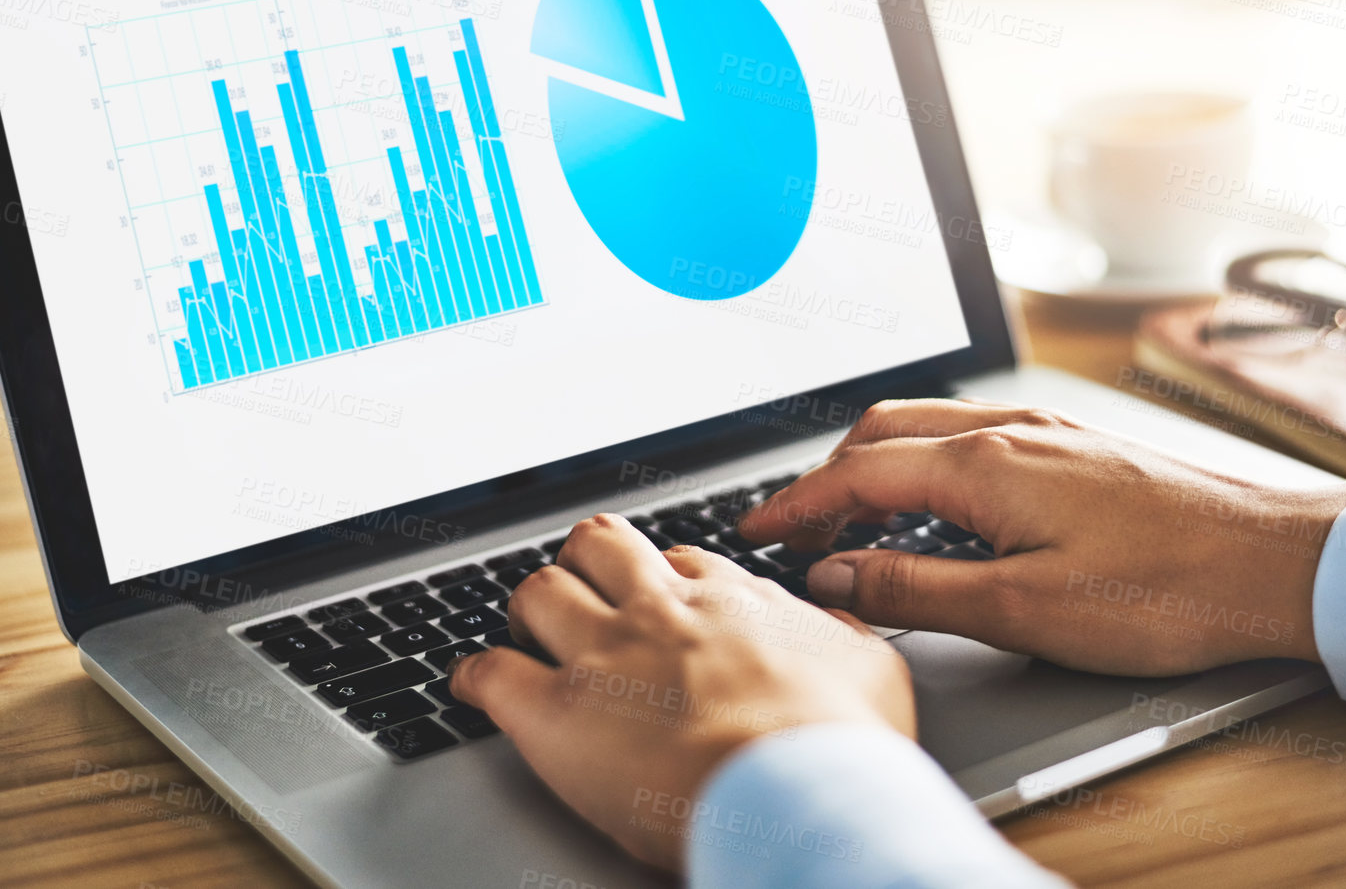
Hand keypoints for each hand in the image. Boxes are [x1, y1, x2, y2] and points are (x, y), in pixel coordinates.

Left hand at [449, 514, 913, 870]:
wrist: (800, 797)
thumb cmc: (842, 744)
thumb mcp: (873, 668)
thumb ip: (843, 632)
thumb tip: (838, 620)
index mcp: (733, 602)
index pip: (682, 561)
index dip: (667, 579)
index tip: (664, 599)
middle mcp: (661, 613)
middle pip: (600, 547)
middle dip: (588, 564)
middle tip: (587, 592)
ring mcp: (604, 657)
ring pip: (539, 591)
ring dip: (531, 609)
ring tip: (528, 630)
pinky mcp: (556, 716)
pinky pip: (491, 673)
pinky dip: (474, 676)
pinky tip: (472, 684)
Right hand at [740, 399, 1345, 675]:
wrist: (1274, 563)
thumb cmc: (1166, 590)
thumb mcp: (1024, 609)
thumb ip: (918, 590)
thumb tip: (838, 578)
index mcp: (987, 466)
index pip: (857, 474)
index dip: (796, 506)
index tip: (756, 533)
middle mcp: (1012, 431)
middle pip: (883, 434)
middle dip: (826, 478)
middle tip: (795, 532)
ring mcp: (1048, 433)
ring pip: (929, 428)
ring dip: (875, 467)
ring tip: (854, 522)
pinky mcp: (1077, 447)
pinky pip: (972, 436)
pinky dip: (926, 464)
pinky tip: (938, 505)